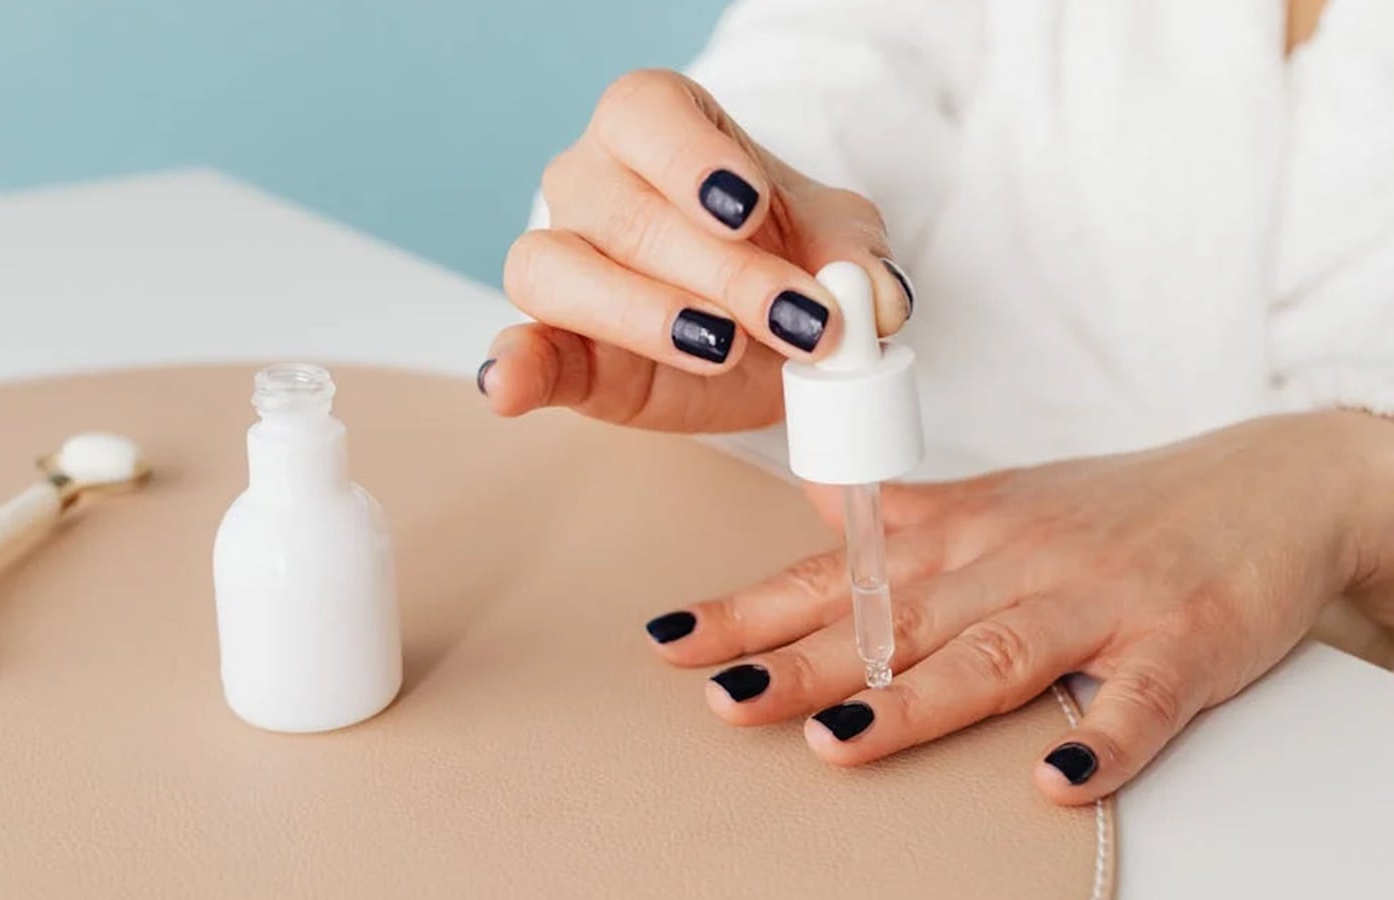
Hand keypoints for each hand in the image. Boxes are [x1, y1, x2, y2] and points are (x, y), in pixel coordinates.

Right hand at [482, 69, 912, 432]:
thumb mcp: (839, 245)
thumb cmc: (787, 259)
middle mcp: (592, 182)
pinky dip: (514, 367)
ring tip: (719, 348)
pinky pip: (520, 347)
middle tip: (799, 318)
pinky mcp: (556, 346)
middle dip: (719, 270)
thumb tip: (878, 299)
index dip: (691, 160)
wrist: (768, 334)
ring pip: (556, 270)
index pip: (645, 115)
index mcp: (656, 126)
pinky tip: (508, 386)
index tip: (747, 208)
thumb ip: (861, 261)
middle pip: (625, 211)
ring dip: (640, 314)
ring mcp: (560, 261)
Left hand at [642, 411, 1393, 802]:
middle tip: (724, 696)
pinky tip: (1056, 782)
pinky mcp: (1180, 642)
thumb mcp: (1002, 497)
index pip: (837, 578)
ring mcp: (1096, 602)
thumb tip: (821, 499)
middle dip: (802, 662)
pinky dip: (1101, 741)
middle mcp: (1013, 564)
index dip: (752, 611)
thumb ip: (909, 513)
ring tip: (840, 740)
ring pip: (996, 654)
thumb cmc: (1118, 504)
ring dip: (916, 700)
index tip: (675, 642)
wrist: (1269, 482)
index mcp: (962, 536)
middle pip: (894, 622)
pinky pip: (1137, 700)